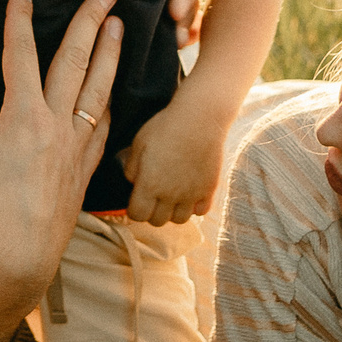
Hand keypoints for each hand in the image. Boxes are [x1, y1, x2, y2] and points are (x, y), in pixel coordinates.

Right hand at [0, 0, 119, 299]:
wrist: (8, 269)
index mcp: (22, 118)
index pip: (20, 54)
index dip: (20, 17)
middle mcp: (56, 129)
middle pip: (76, 63)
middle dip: (89, 22)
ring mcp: (74, 154)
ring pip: (98, 93)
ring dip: (109, 57)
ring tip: (119, 30)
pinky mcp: (81, 179)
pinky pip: (101, 131)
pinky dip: (106, 106)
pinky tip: (108, 99)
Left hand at [119, 107, 222, 226]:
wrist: (199, 120)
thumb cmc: (164, 127)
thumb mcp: (139, 143)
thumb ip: (132, 168)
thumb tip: (134, 182)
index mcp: (149, 185)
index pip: (137, 215)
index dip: (134, 209)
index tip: (136, 199)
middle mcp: (170, 195)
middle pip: (158, 221)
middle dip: (152, 212)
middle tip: (154, 198)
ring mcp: (191, 194)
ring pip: (179, 220)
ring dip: (173, 212)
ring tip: (172, 197)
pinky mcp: (209, 189)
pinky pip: (200, 212)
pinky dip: (194, 207)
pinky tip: (190, 193)